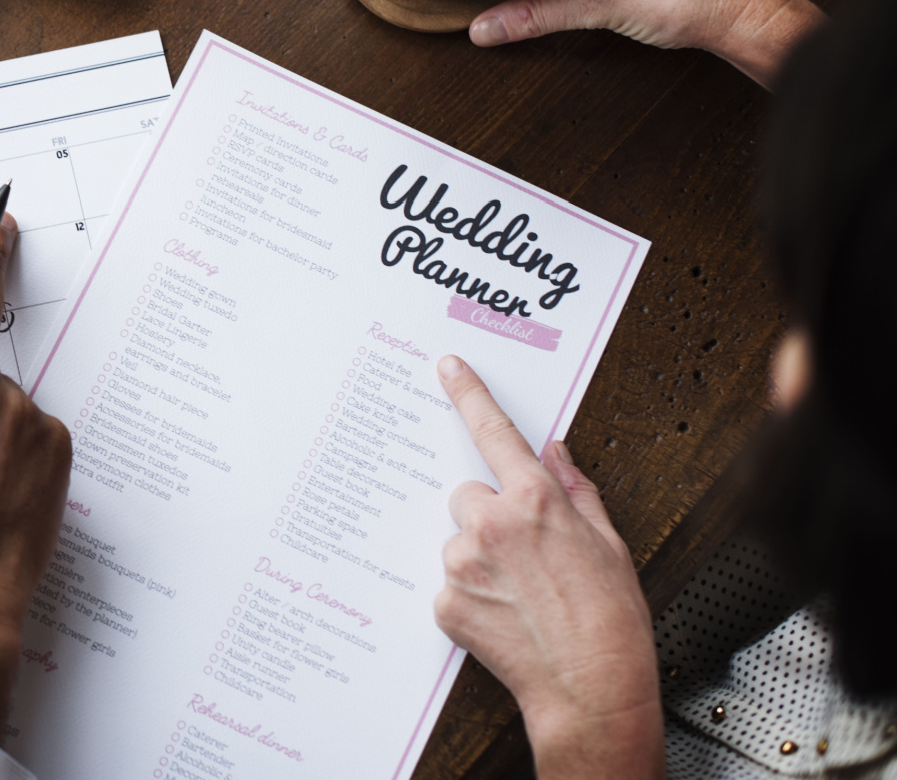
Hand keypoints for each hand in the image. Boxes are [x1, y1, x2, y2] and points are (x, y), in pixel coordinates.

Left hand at [433, 355, 662, 779]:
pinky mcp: (444, 600)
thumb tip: (554, 451)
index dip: (469, 394)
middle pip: (467, 495)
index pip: (494, 432)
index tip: (448, 368)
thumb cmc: (610, 620)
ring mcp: (462, 562)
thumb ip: (576, 490)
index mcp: (537, 501)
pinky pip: (448, 584)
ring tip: (518, 594)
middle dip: (488, 516)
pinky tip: (502, 615)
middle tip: (522, 556)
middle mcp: (491, 523)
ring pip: (457, 541)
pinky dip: (468, 597)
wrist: (591, 686)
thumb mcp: (609, 543)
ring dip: (477, 559)